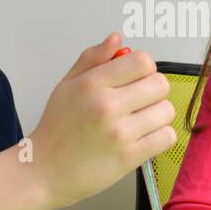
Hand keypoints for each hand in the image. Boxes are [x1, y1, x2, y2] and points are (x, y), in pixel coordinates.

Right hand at [26, 32, 175, 209]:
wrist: (44, 171)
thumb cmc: (56, 129)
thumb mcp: (67, 85)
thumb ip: (92, 58)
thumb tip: (116, 39)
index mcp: (92, 84)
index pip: (143, 61)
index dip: (144, 68)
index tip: (136, 78)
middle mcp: (107, 106)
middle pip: (160, 84)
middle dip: (154, 90)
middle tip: (140, 100)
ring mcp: (119, 133)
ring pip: (166, 111)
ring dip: (158, 114)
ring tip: (140, 120)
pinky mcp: (129, 157)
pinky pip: (166, 137)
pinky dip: (160, 136)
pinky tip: (144, 136)